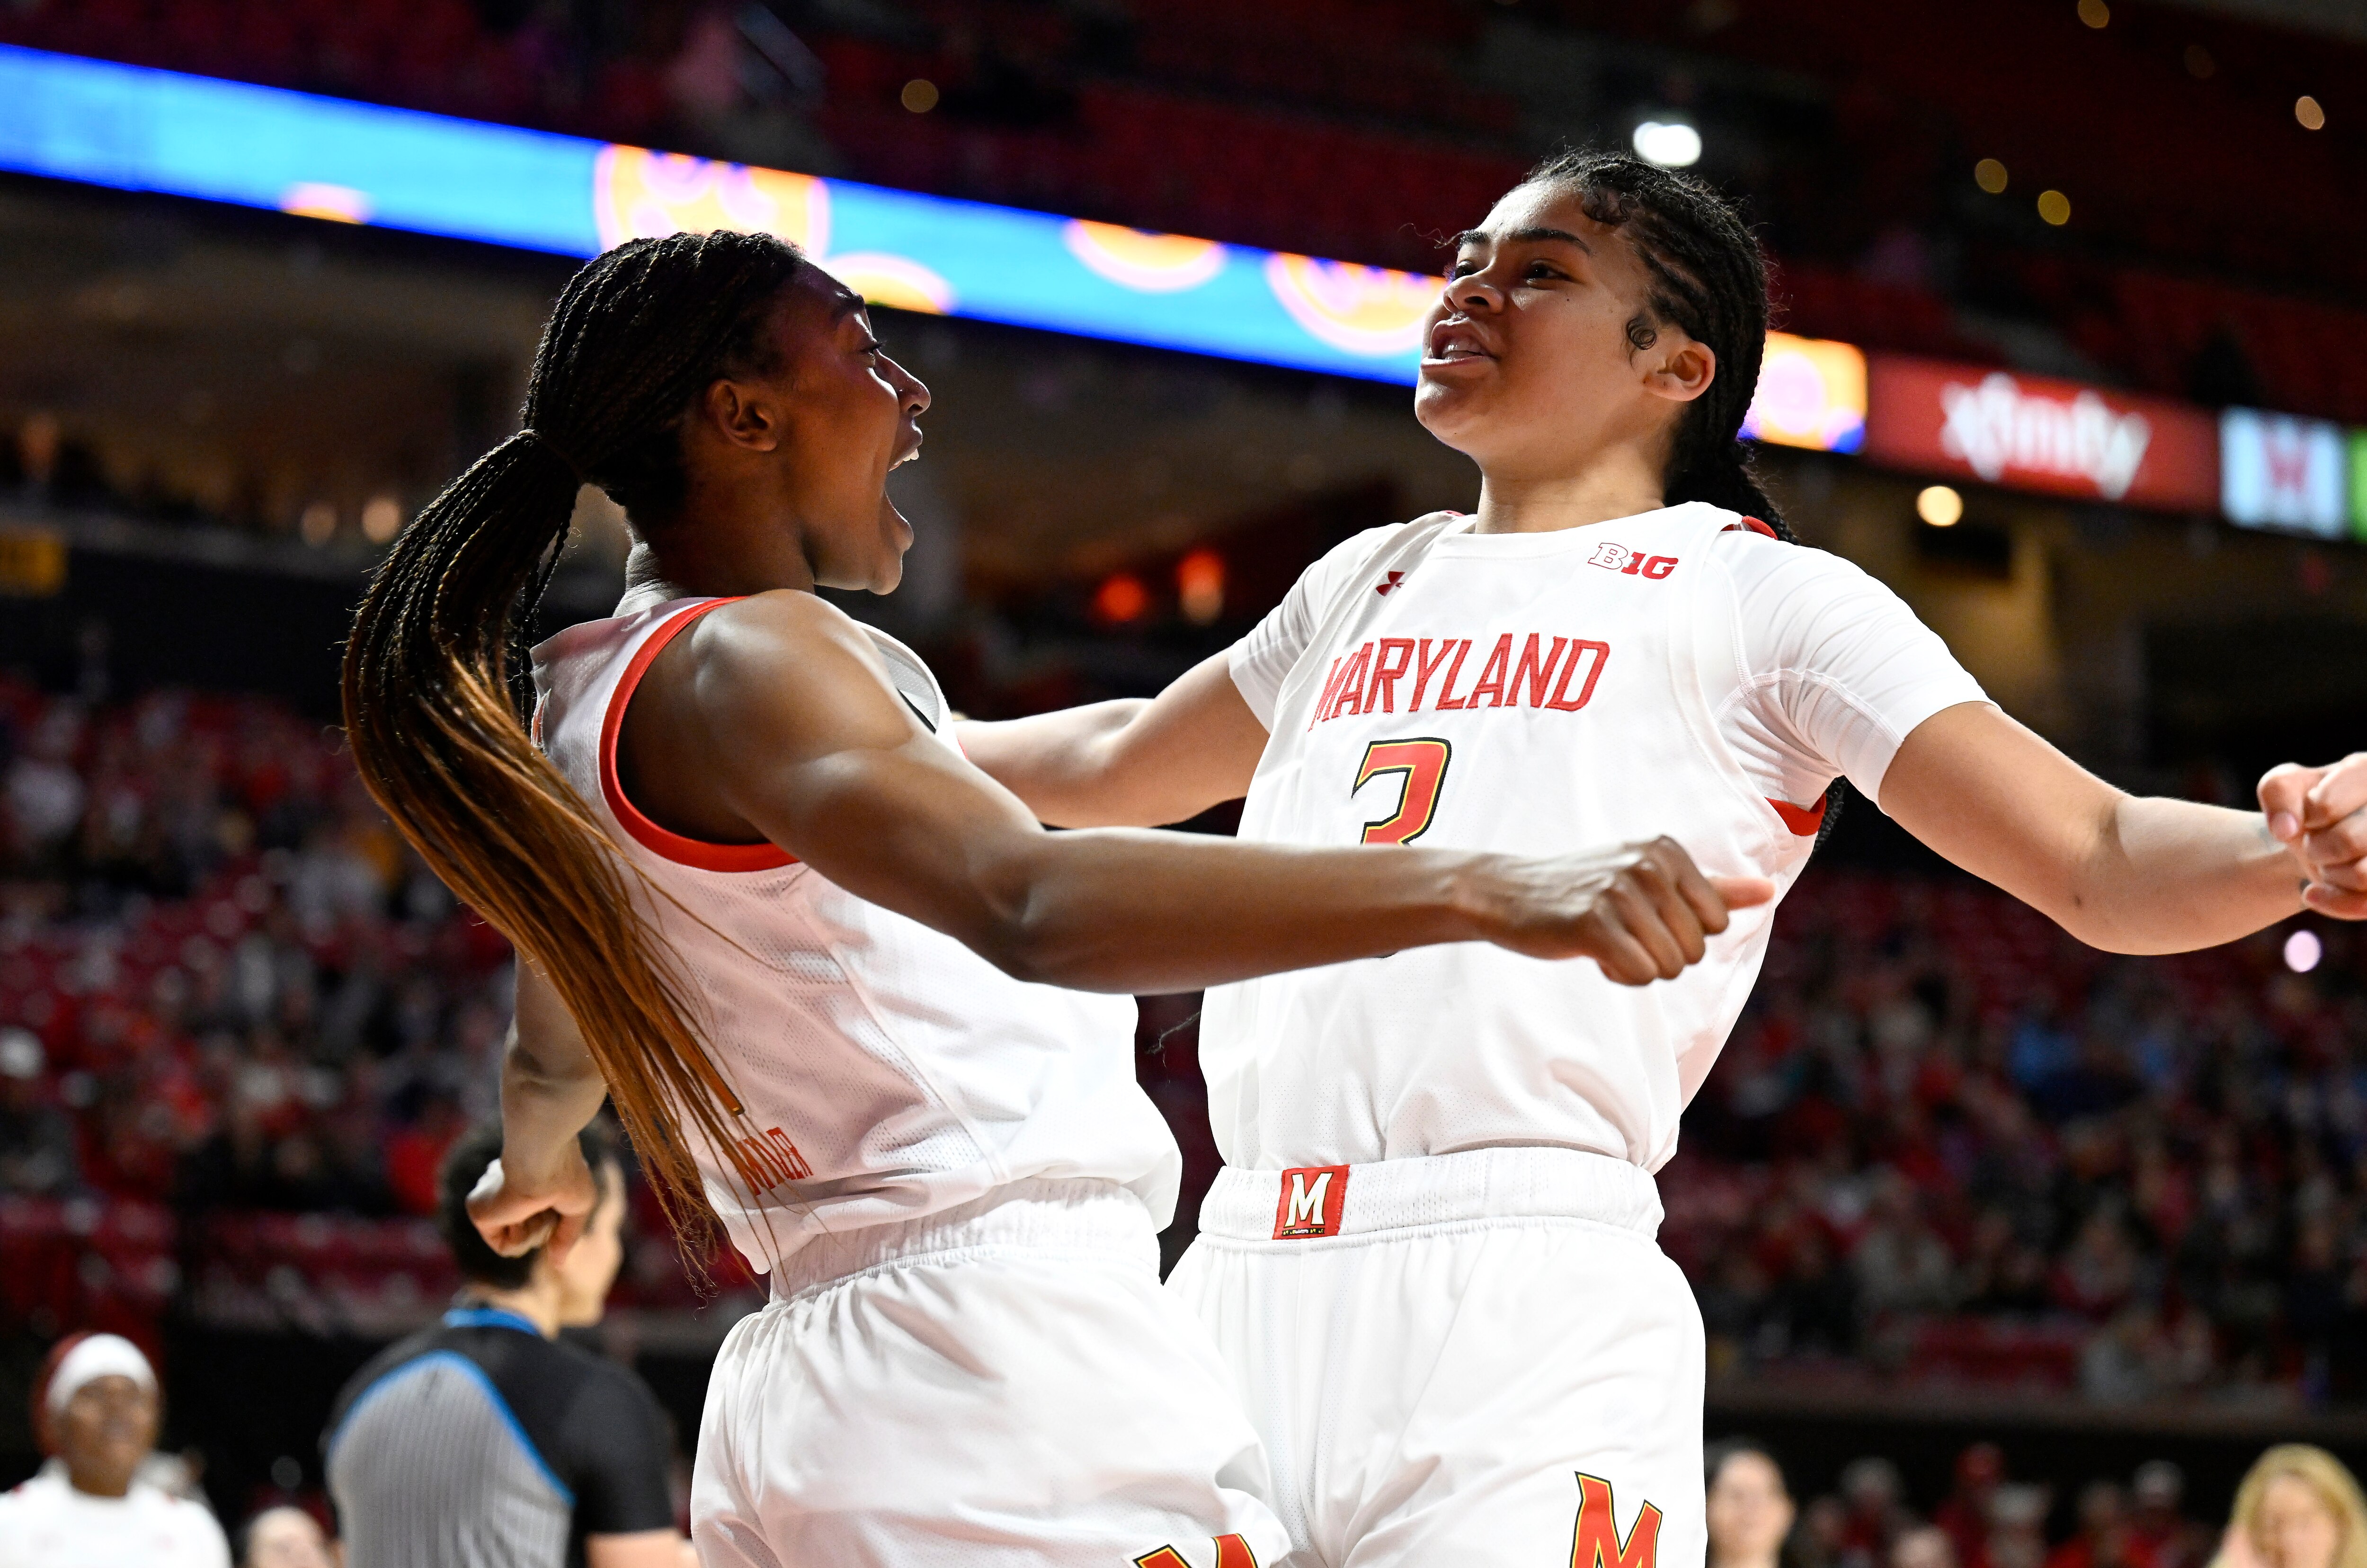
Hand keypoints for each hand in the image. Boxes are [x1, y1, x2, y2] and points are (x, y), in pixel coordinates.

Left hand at [468, 1146, 597, 1262]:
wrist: (544, 1162)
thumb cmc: (566, 1174)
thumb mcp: (578, 1207)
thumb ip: (566, 1236)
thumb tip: (558, 1264)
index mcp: (521, 1180)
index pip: (533, 1213)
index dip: (552, 1215)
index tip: (555, 1196)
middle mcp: (502, 1188)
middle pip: (528, 1228)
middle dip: (545, 1223)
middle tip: (546, 1200)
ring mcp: (490, 1201)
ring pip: (517, 1238)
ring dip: (534, 1229)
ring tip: (534, 1205)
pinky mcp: (478, 1212)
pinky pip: (505, 1247)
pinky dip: (520, 1238)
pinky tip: (520, 1213)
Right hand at [1480, 836, 1775, 982]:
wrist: (1507, 894)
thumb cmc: (1584, 891)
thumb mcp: (1650, 879)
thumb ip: (1713, 889)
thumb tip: (1768, 890)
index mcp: (1668, 850)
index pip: (1717, 923)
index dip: (1681, 935)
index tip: (1641, 916)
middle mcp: (1648, 863)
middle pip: (1695, 950)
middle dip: (1659, 955)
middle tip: (1618, 930)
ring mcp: (1619, 890)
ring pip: (1668, 967)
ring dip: (1636, 967)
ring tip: (1604, 938)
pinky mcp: (1593, 922)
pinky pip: (1638, 975)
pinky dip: (1616, 975)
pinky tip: (1590, 950)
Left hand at [2259, 754, 2366, 917]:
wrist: (2324, 841)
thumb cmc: (2308, 807)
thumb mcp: (2284, 787)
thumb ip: (2277, 792)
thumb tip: (2285, 829)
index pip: (2324, 806)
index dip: (2304, 819)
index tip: (2309, 816)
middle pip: (2347, 843)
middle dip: (2316, 849)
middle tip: (2316, 843)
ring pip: (2362, 875)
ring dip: (2329, 874)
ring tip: (2327, 862)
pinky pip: (2365, 903)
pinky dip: (2332, 902)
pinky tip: (2313, 893)